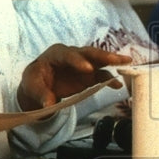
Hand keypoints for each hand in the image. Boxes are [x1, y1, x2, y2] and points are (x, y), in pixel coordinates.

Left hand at [17, 44, 131, 110]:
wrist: (40, 86)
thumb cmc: (35, 82)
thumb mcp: (32, 87)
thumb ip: (41, 94)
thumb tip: (49, 104)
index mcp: (55, 54)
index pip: (67, 55)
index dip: (77, 61)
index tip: (88, 69)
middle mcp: (72, 55)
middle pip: (88, 53)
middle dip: (102, 55)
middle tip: (115, 59)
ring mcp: (82, 64)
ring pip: (98, 60)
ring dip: (112, 61)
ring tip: (127, 63)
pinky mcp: (89, 75)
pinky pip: (101, 74)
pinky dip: (110, 79)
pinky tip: (118, 84)